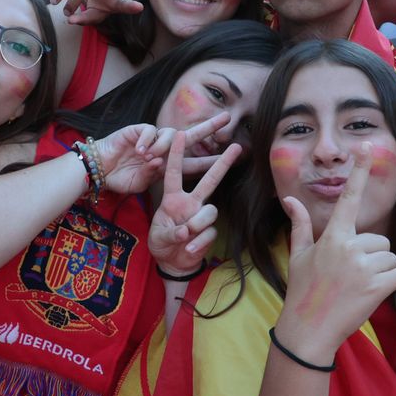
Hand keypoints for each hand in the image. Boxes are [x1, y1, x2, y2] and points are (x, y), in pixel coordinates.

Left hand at [148, 124, 240, 274]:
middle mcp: (190, 203)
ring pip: (210, 210)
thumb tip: (187, 231)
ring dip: (198, 223)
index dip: (176, 154)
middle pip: (209, 180)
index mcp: (173, 198)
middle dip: (222, 164)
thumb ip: (171, 232)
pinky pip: (209, 233)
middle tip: (237, 146)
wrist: (172, 262)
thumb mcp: (159, 236)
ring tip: (185, 236)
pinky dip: (197, 242)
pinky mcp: (208, 232)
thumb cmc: (162, 242)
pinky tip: (188, 249)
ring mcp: (200, 217)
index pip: (174, 172)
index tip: (179, 133)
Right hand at [275, 145, 395, 361]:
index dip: (359, 172)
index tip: (367, 148)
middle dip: (370, 255)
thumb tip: (289, 199)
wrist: (307, 330)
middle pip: (379, 239)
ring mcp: (366, 270)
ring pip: (390, 256)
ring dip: (380, 269)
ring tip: (357, 286)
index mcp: (332, 237)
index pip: (348, 199)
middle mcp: (351, 249)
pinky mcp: (380, 289)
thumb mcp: (298, 255)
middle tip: (349, 275)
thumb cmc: (302, 291)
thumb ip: (299, 224)